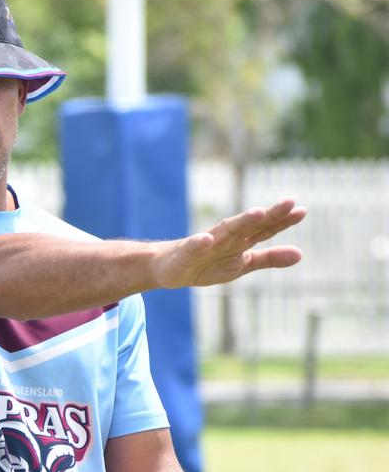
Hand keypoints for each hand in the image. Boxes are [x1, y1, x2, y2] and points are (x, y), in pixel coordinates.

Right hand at [153, 199, 305, 288]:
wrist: (170, 269)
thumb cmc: (208, 264)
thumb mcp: (243, 264)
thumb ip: (269, 258)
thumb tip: (300, 254)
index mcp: (241, 240)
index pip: (265, 229)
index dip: (283, 221)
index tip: (301, 211)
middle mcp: (227, 237)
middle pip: (250, 224)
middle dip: (269, 214)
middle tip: (289, 202)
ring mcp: (207, 243)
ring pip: (226, 230)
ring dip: (241, 221)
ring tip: (257, 213)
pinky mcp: (187, 252)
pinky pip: (194, 246)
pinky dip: (199, 242)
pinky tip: (206, 239)